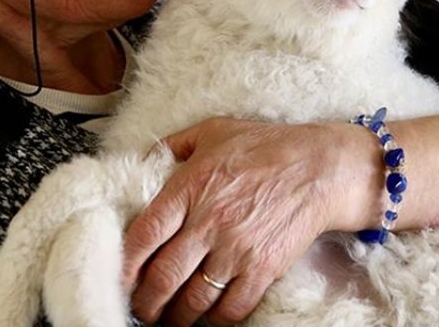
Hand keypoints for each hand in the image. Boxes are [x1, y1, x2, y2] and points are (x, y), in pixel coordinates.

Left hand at [121, 118, 359, 325]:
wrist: (320, 167)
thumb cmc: (267, 145)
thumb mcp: (214, 130)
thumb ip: (174, 145)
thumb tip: (142, 159)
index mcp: (191, 186)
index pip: (144, 234)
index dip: (124, 264)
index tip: (118, 278)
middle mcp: (209, 221)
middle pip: (163, 276)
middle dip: (146, 301)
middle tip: (142, 308)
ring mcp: (237, 248)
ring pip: (194, 299)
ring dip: (177, 316)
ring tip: (170, 318)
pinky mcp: (263, 268)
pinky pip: (232, 307)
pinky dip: (216, 319)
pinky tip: (209, 316)